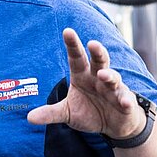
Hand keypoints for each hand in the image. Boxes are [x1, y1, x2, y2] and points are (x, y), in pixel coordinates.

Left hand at [27, 28, 147, 139]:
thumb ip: (50, 113)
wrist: (113, 125)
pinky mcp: (126, 102)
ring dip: (110, 75)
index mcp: (82, 76)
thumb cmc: (89, 112)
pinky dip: (126, 100)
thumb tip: (29, 118)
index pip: (76, 58)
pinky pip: (126, 99)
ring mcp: (114, 89)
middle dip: (97, 52)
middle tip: (93, 43)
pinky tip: (126, 102)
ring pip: (113, 78)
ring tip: (103, 74)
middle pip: (98, 61)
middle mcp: (98, 78)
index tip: (67, 31)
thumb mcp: (67, 113)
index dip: (73, 45)